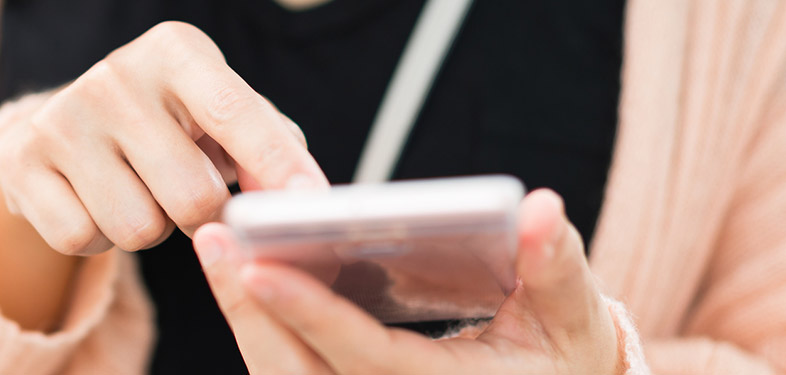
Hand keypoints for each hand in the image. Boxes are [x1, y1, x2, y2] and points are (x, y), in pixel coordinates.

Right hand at [0, 21, 328, 255]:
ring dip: (148, 228)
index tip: (310, 205)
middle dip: (200, 216)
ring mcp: (62, 119)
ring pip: (138, 229)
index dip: (278, 165)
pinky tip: (93, 201)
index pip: (236, 113)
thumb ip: (269, 147)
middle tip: (187, 197)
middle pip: (191, 197)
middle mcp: (114, 76)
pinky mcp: (22, 163)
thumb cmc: (164, 125)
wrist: (58, 128)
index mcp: (175, 51)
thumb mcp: (217, 117)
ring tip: (135, 192)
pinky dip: (97, 238)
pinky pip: (82, 240)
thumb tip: (298, 197)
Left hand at [193, 189, 623, 373]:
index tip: (258, 266)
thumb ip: (555, 267)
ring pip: (282, 374)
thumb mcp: (571, 320)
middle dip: (250, 308)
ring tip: (219, 242)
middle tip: (216, 235)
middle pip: (298, 371)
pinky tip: (243, 271)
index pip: (364, 357)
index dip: (310, 314)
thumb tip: (536, 208)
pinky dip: (263, 327)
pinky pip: (288, 371)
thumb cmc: (558, 361)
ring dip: (246, 315)